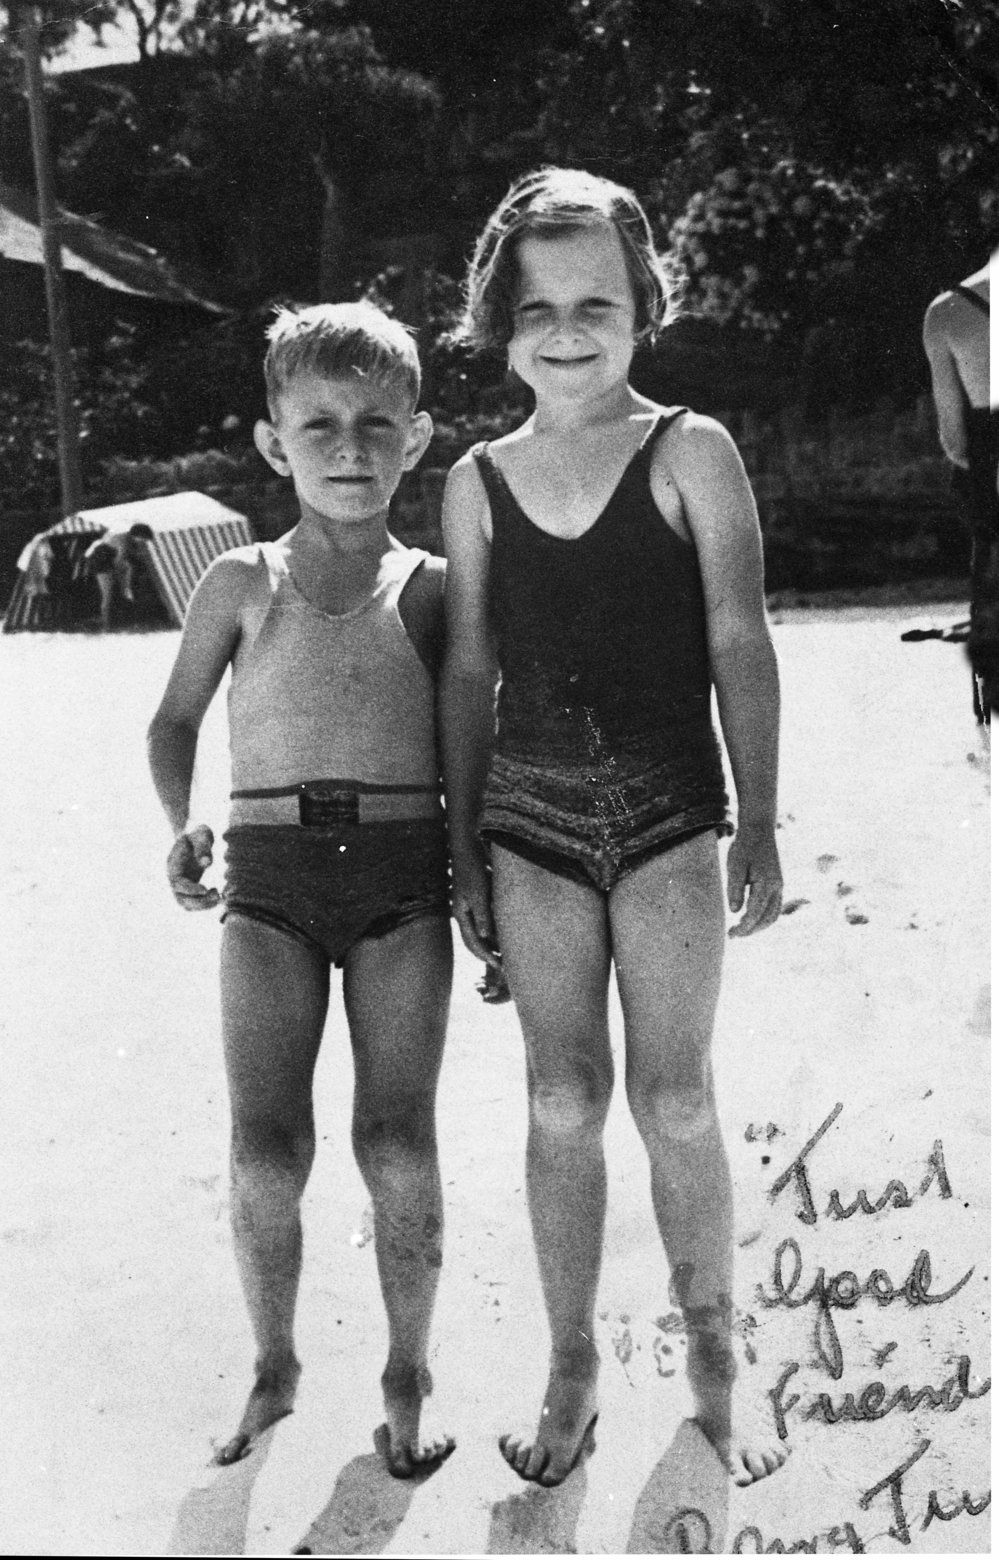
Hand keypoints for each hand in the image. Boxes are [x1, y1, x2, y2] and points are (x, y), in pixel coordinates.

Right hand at [167, 824, 220, 911]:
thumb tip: (207, 863)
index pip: (177, 883)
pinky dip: (206, 904)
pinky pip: (194, 903)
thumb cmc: (198, 833)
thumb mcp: (201, 834)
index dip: (189, 889)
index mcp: (173, 865)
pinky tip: (218, 895)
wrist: (193, 835)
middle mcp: (174, 878)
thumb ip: (203, 846)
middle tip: (217, 895)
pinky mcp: (189, 888)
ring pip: (187, 905)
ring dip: (203, 906)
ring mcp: (181, 885)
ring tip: (219, 896)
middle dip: (199, 902)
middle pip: (180, 899)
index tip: (205, 889)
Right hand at [451, 847, 501, 968]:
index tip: (499, 967)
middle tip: (504, 965)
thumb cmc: (472, 867)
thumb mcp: (479, 892)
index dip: (485, 956)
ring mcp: (469, 905)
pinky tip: (505, 931)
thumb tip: (484, 937)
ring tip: (506, 952)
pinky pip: (485, 919)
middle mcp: (463, 912)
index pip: (472, 942)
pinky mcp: (477, 897)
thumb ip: (482, 914)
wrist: (468, 846)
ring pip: (480, 931)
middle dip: (488, 954)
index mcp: (461, 913)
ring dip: (492, 942)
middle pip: (474, 940)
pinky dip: (494, 928)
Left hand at [726, 823, 781, 937]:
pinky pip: (773, 907)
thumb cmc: (744, 846)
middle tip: (733, 935)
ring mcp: (779, 886)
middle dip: (751, 930)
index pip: (755, 913)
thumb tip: (735, 911)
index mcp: (767, 883)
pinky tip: (749, 918)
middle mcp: (777, 887)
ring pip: (773, 915)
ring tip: (740, 930)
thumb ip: (735, 888)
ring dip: (758, 926)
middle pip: (767, 918)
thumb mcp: (735, 865)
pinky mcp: (777, 884)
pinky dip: (762, 917)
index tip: (731, 934)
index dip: (743, 927)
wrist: (760, 829)